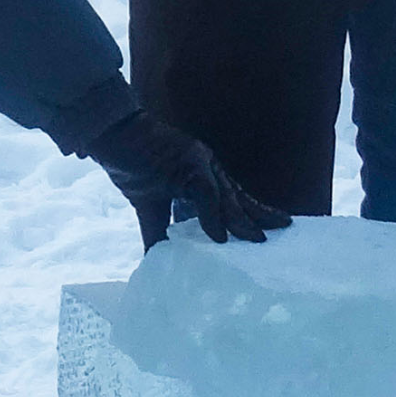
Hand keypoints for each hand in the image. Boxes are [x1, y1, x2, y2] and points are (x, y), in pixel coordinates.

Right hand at [82, 109, 291, 249]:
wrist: (112, 135)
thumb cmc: (129, 164)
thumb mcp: (147, 205)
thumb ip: (158, 232)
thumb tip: (159, 261)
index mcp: (202, 173)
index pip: (233, 196)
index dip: (251, 213)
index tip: (269, 228)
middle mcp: (207, 165)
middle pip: (239, 196)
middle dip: (260, 216)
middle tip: (284, 231)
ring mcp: (200, 162)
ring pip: (228, 196)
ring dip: (243, 221)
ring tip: (258, 241)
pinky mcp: (188, 163)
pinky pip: (206, 194)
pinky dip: (212, 217)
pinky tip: (221, 237)